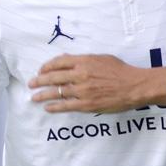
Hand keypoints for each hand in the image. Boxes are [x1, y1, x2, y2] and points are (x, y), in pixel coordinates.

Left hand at [29, 54, 165, 113]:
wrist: (134, 86)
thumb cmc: (121, 71)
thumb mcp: (103, 58)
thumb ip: (85, 60)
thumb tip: (70, 60)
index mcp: (84, 61)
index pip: (59, 62)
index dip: (47, 66)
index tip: (41, 70)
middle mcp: (80, 75)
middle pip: (53, 77)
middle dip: (39, 80)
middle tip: (31, 83)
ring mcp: (82, 90)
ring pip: (56, 92)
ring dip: (43, 95)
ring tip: (34, 97)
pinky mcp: (86, 104)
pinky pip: (65, 106)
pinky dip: (54, 107)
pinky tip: (48, 107)